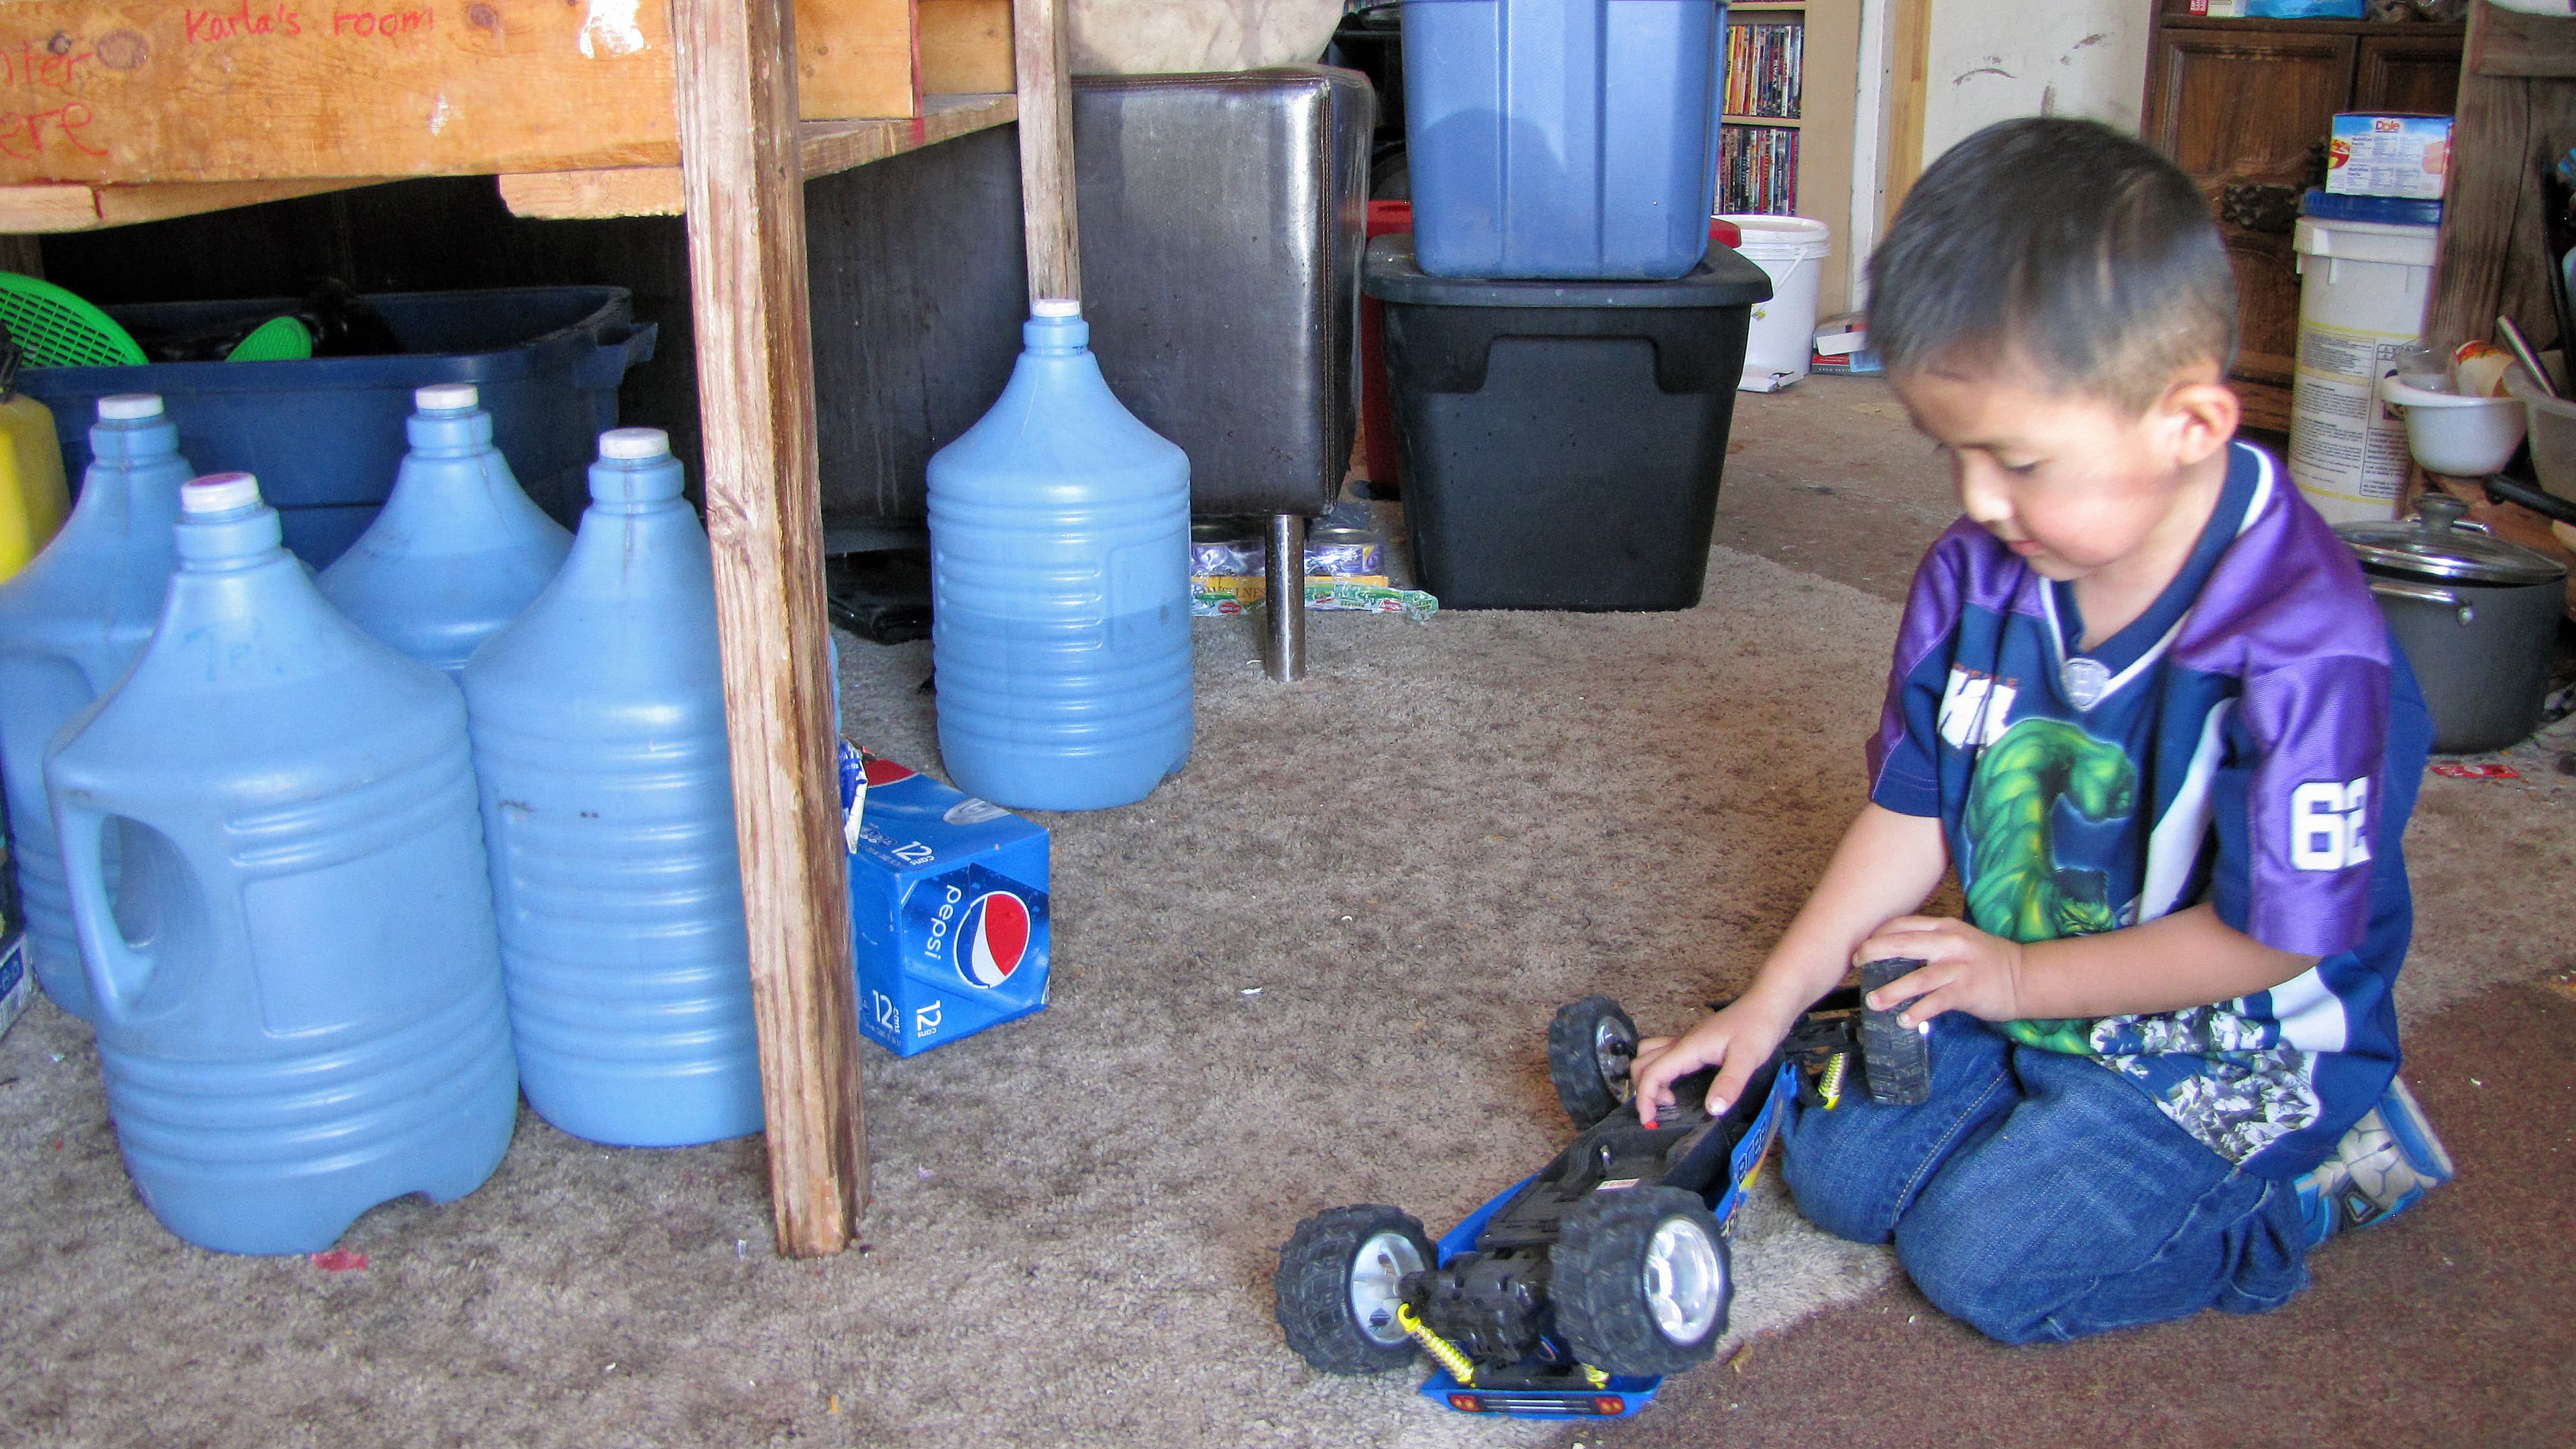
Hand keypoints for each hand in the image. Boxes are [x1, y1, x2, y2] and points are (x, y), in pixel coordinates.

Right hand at [1630, 997, 1796, 1128]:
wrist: (1768, 1004)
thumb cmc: (1758, 1026)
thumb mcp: (1748, 1058)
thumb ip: (1729, 1084)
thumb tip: (1712, 1110)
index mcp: (1689, 1048)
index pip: (1652, 1073)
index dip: (1644, 1099)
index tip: (1649, 1121)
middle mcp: (1682, 1044)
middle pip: (1642, 1063)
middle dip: (1644, 1089)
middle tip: (1665, 1109)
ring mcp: (1688, 1041)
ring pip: (1650, 1055)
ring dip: (1650, 1077)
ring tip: (1669, 1097)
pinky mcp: (1697, 1042)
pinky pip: (1666, 1055)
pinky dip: (1662, 1071)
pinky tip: (1681, 1083)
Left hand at [1854, 915, 2029, 1026]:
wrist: (2027, 976)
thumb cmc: (1987, 961)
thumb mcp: (1958, 941)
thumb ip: (1930, 943)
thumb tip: (1893, 954)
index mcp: (1944, 927)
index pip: (1903, 924)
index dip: (1877, 933)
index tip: (1860, 946)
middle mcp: (1949, 943)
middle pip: (1903, 943)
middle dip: (1874, 951)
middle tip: (1855, 963)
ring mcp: (1959, 967)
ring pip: (1918, 977)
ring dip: (1892, 991)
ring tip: (1873, 1002)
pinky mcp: (1968, 990)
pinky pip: (1937, 1002)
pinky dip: (1919, 1011)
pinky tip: (1905, 1021)